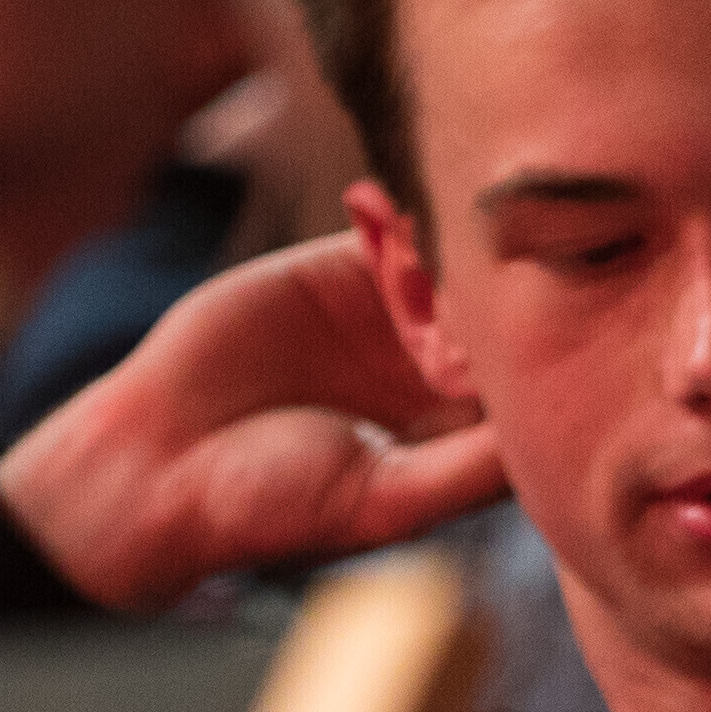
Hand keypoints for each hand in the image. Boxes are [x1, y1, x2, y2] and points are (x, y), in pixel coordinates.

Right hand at [0, 234, 506, 612]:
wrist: (162, 464)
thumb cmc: (276, 507)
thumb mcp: (388, 500)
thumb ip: (470, 469)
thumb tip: (548, 435)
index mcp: (462, 435)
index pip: (528, 378)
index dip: (531, 345)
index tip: (524, 318)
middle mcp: (439, 374)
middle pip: (499, 310)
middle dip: (495, 282)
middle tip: (480, 255)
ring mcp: (394, 320)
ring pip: (449, 263)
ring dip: (445, 238)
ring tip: (425, 232)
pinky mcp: (340, 274)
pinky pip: (386, 231)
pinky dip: (390, 210)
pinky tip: (376, 204)